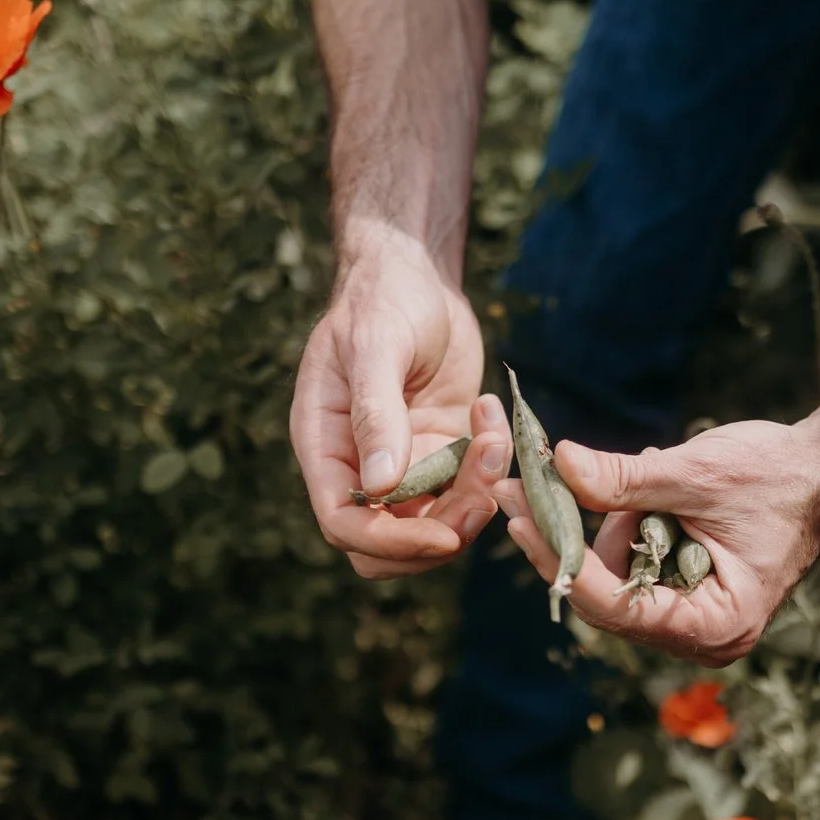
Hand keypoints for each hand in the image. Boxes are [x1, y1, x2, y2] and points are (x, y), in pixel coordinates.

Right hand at [290, 246, 510, 578]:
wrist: (415, 274)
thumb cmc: (382, 300)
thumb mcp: (376, 346)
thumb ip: (375, 413)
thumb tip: (377, 488)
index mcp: (324, 446)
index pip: (343, 523)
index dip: (390, 541)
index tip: (443, 534)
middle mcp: (357, 466)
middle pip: (386, 545)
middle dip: (439, 532)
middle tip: (484, 495)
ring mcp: (402, 465)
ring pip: (434, 523)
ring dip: (474, 499)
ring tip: (495, 440)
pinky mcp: (440, 455)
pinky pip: (465, 490)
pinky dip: (489, 472)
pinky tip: (494, 421)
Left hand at [495, 390, 819, 665]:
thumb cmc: (778, 476)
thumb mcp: (697, 474)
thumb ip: (625, 479)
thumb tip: (558, 464)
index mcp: (715, 624)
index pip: (616, 609)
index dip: (562, 563)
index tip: (521, 519)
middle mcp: (704, 638)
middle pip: (608, 600)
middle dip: (577, 542)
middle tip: (534, 487)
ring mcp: (696, 620)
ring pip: (617, 582)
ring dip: (609, 530)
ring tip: (643, 479)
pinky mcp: (690, 596)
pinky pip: (636, 569)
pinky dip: (628, 530)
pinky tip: (645, 494)